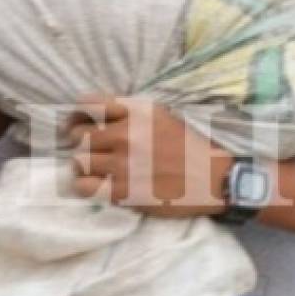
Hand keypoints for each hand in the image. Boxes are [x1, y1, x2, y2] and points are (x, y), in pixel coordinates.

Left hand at [69, 96, 232, 217]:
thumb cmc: (192, 148)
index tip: (82, 123)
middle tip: (96, 151)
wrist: (216, 181)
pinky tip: (99, 185)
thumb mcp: (164, 118)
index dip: (78, 114)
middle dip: (84, 143)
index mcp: (138, 112)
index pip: (88, 104)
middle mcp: (127, 135)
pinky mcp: (124, 191)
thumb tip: (97, 118)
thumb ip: (132, 114)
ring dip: (86, 165)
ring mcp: (124, 164)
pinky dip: (87, 186)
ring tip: (99, 170)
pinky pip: (84, 186)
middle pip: (79, 136)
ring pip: (80, 161)